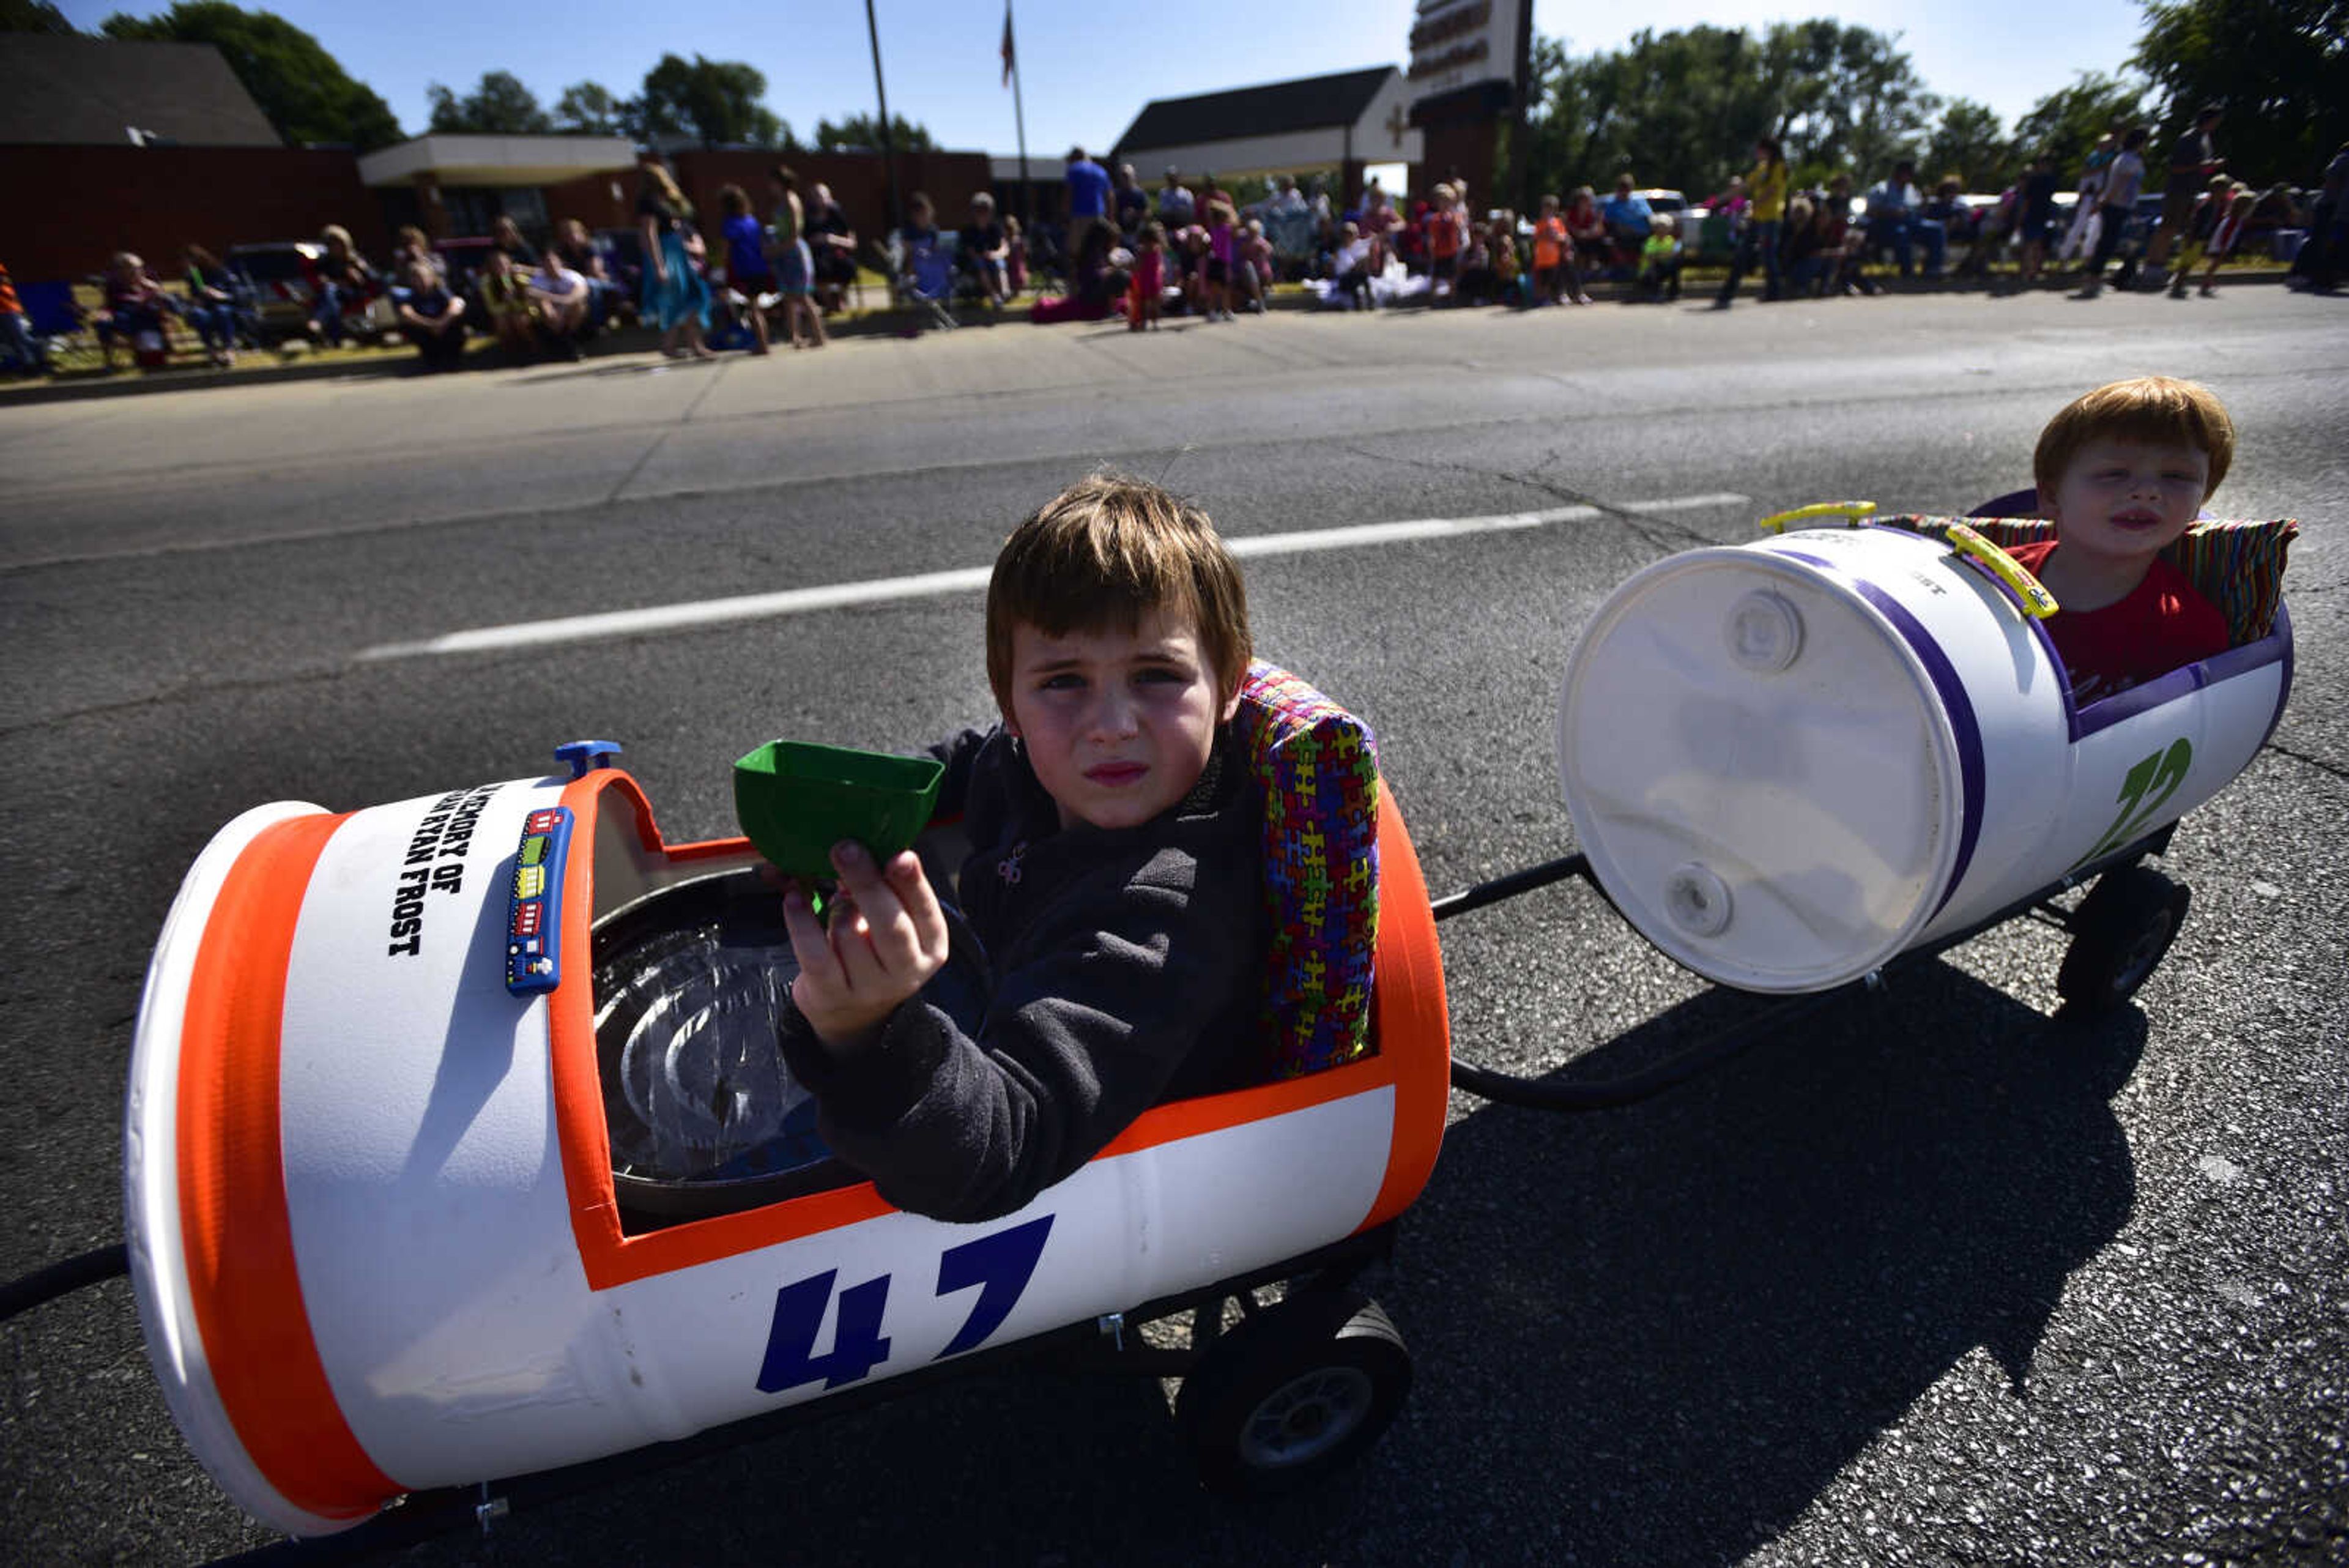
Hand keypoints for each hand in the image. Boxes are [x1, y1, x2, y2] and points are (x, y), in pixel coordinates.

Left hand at [780, 842, 949, 1050]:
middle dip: (867, 883)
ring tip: (833, 900)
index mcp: (930, 944)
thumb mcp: (891, 921)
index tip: (899, 855)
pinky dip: (801, 922)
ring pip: (849, 933)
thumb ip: (884, 886)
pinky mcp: (832, 995)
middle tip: (845, 848)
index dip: (913, 883)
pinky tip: (793, 899)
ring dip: (835, 907)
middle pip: (890, 924)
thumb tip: (851, 842)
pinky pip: (814, 953)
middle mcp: (907, 969)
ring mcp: (870, 987)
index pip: (926, 910)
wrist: (854, 1014)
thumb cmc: (873, 949)